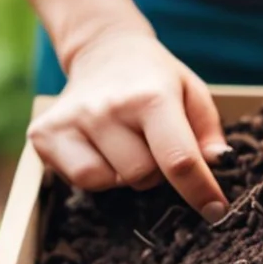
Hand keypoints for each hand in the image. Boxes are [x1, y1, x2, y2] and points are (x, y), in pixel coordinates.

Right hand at [28, 28, 229, 221]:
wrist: (103, 51)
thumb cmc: (155, 79)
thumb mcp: (193, 92)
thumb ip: (209, 131)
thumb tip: (218, 162)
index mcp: (151, 96)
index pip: (179, 160)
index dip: (200, 192)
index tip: (216, 212)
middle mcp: (108, 107)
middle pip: (142, 177)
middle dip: (155, 171)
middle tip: (151, 143)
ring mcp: (72, 120)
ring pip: (109, 182)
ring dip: (125, 173)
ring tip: (125, 144)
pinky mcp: (45, 134)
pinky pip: (80, 180)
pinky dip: (97, 174)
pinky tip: (101, 149)